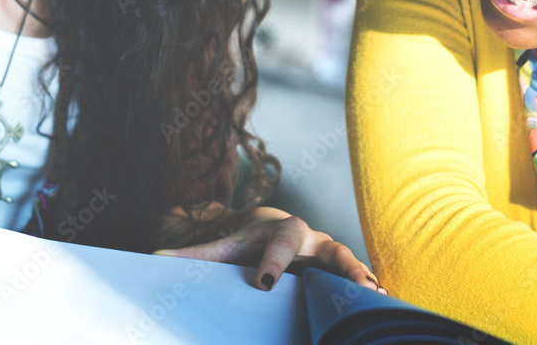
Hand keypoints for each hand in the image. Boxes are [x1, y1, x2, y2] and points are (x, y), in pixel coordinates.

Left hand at [154, 206, 385, 293]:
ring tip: (378, 299)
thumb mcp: (222, 247)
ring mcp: (330, 256)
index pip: (278, 244)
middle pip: (332, 250)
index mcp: (283, 230)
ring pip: (351, 266)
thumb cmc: (246, 241)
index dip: (272, 261)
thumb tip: (154, 258)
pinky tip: (383, 307)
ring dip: (364, 282)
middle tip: (356, 284)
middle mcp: (313, 240)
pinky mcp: (339, 273)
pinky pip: (357, 280)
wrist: (270, 229)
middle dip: (344, 266)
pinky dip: (368, 291)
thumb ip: (193, 255)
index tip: (264, 282)